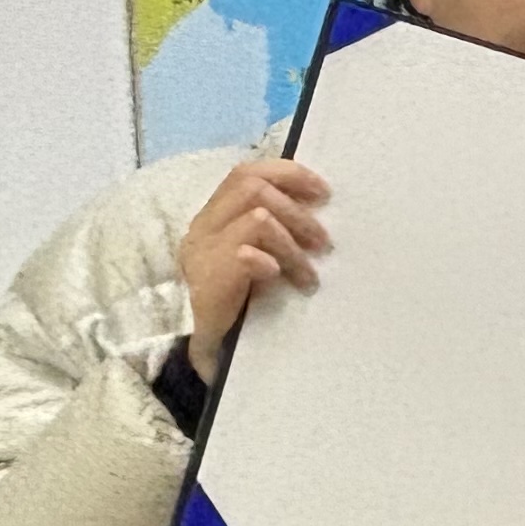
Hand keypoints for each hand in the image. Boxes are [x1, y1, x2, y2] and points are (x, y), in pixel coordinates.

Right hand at [176, 159, 334, 383]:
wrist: (217, 352)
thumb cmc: (245, 300)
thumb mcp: (261, 254)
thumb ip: (275, 226)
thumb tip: (319, 203)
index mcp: (213, 217)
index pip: (245, 173)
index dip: (287, 174)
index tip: (323, 192)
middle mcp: (201, 230)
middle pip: (251, 186)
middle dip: (297, 211)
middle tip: (322, 242)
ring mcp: (201, 255)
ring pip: (256, 218)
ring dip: (292, 243)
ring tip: (308, 275)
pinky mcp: (208, 282)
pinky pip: (245, 253)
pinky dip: (270, 260)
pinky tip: (279, 278)